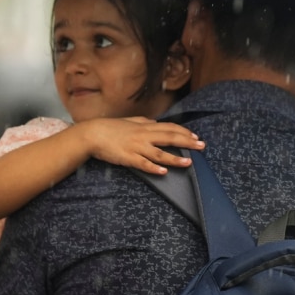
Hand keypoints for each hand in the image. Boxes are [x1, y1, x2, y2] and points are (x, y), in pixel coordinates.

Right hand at [79, 117, 204, 174]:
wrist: (92, 134)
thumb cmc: (110, 128)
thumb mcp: (130, 121)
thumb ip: (144, 122)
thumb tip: (155, 122)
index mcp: (145, 127)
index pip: (170, 128)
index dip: (184, 132)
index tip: (196, 137)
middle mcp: (143, 136)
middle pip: (170, 138)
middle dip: (187, 142)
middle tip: (201, 146)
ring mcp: (136, 147)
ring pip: (159, 153)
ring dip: (174, 159)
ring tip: (188, 163)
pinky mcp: (128, 158)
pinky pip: (143, 164)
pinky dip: (153, 168)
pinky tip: (163, 172)